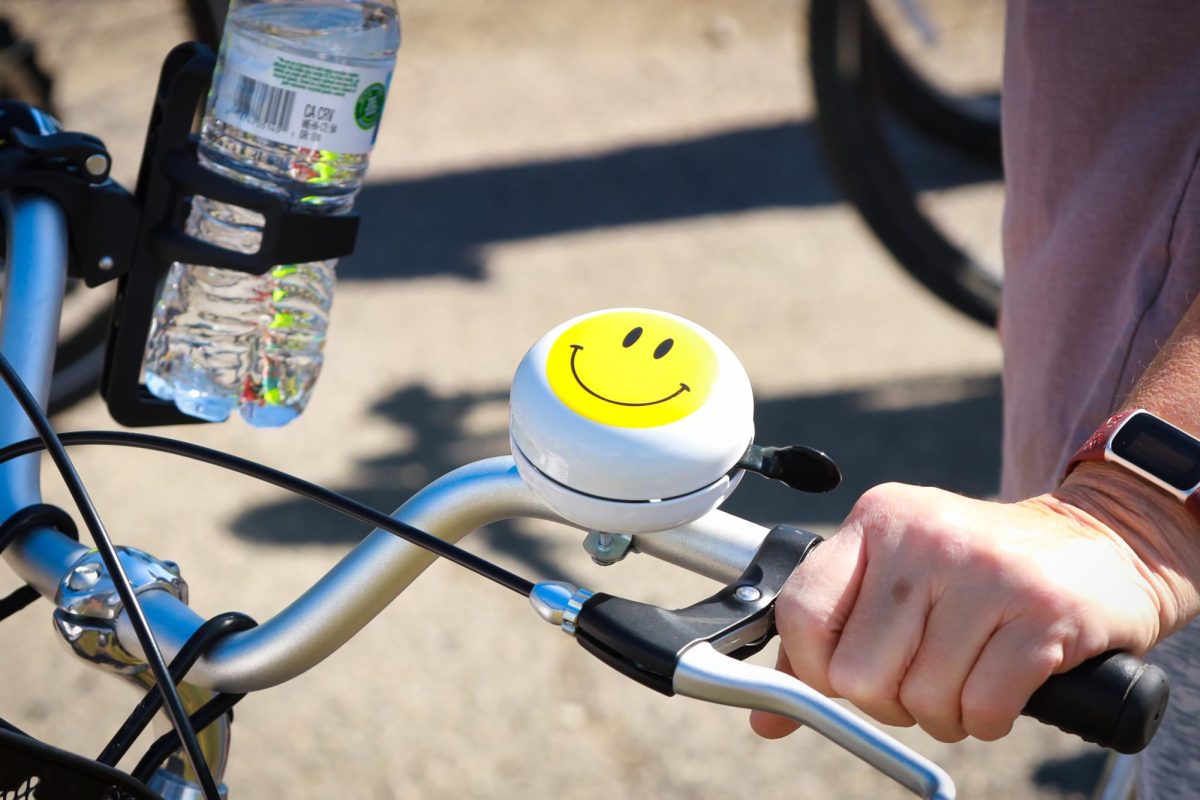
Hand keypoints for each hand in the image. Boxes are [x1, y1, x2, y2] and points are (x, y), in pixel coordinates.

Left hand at [750, 474, 1197, 742]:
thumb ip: (826, 643)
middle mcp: (924, 535)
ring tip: (967, 677)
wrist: (1104, 543)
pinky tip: (1002, 688)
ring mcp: (985, 571)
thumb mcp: (898, 581)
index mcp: (877, 520)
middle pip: (857, 674)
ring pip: (920, 698)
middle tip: (923, 679)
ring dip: (943, 713)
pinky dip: (987, 719)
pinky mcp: (1044, 612)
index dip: (813, 668)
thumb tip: (766, 718)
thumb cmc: (980, 574)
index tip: (844, 678)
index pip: (800, 611)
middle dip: (887, 701)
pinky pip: (981, 708)